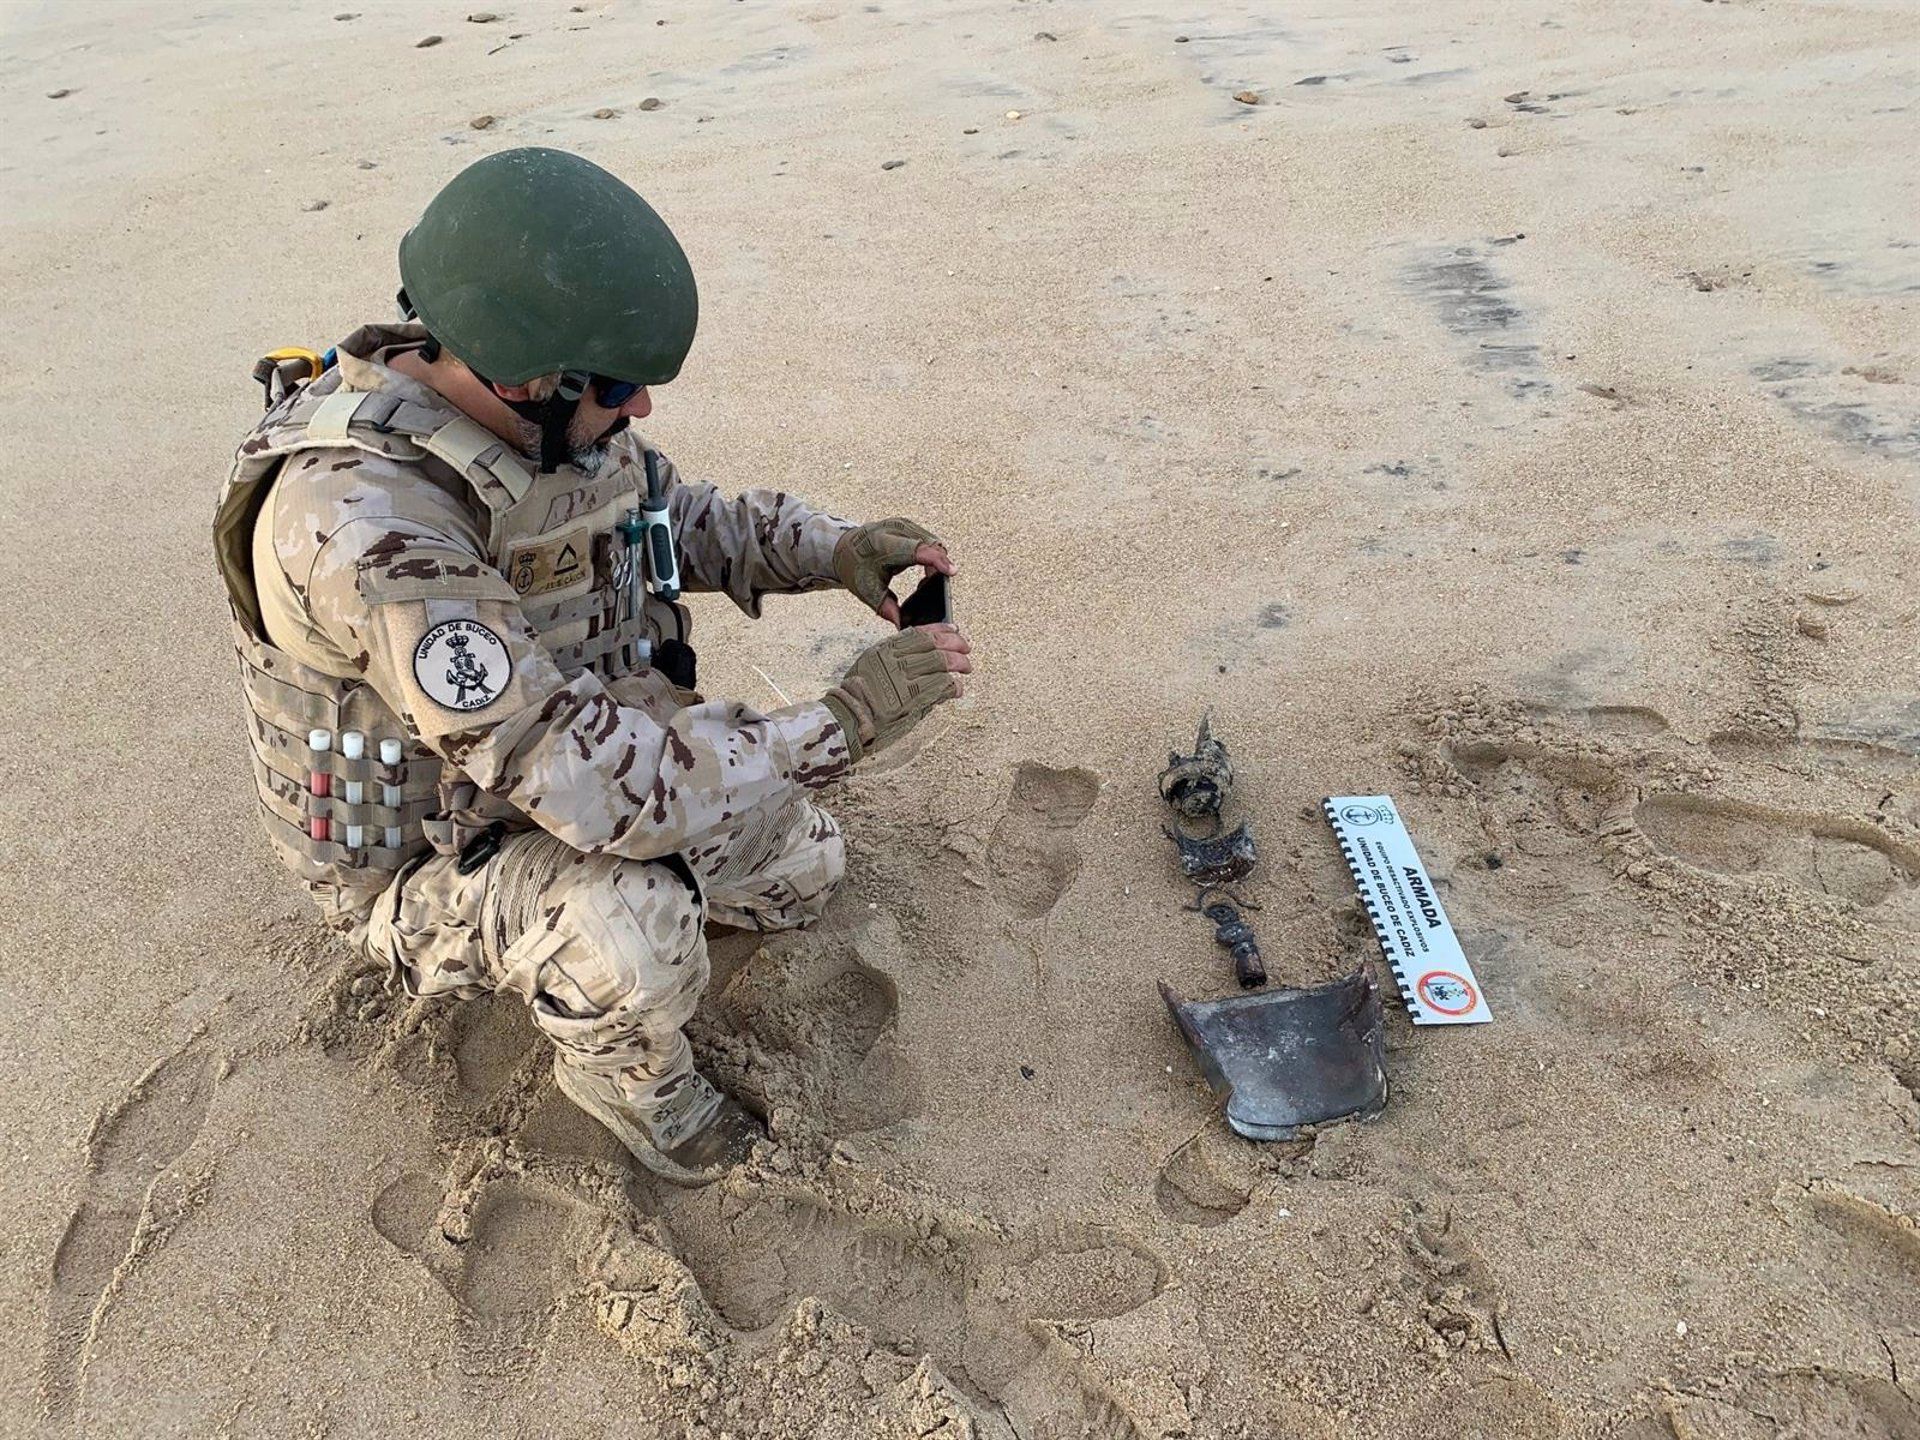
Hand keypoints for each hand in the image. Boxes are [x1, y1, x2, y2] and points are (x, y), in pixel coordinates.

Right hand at [820, 623, 972, 761]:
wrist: (846, 719)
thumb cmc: (855, 698)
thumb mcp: (869, 667)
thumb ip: (891, 658)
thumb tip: (918, 655)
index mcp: (884, 649)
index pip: (918, 633)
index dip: (940, 630)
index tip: (953, 629)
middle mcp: (894, 660)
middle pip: (933, 645)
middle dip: (955, 645)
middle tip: (966, 650)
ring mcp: (904, 678)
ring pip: (940, 663)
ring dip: (958, 664)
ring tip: (966, 668)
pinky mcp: (912, 698)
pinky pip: (941, 686)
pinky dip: (953, 686)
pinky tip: (957, 687)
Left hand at [832, 518, 955, 623]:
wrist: (844, 548)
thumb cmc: (855, 567)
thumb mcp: (868, 591)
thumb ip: (887, 609)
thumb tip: (903, 625)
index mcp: (884, 545)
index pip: (917, 550)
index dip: (937, 561)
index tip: (951, 572)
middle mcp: (896, 530)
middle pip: (931, 545)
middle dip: (938, 566)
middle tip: (933, 584)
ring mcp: (903, 525)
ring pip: (933, 542)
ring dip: (936, 561)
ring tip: (927, 579)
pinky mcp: (908, 526)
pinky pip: (928, 539)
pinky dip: (931, 554)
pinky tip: (925, 569)